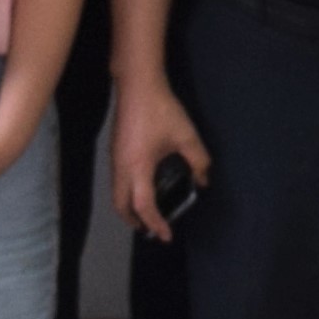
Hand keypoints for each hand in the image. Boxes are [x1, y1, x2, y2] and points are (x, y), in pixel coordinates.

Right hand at [111, 76, 209, 243]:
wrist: (137, 84)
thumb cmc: (161, 109)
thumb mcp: (186, 136)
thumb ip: (198, 161)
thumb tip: (203, 180)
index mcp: (138, 167)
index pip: (143, 206)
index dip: (155, 223)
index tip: (166, 235)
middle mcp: (121, 167)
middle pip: (120, 205)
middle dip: (134, 221)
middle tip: (150, 230)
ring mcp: (114, 158)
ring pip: (116, 193)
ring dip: (128, 208)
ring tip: (146, 214)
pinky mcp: (114, 150)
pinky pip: (117, 181)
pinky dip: (126, 193)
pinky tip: (141, 189)